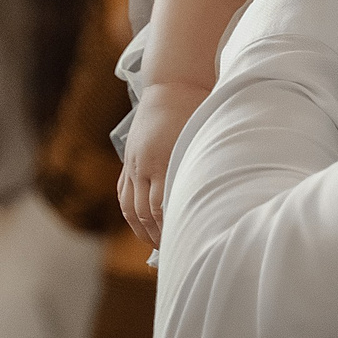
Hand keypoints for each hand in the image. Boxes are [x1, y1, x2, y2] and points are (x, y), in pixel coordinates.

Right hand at [118, 77, 208, 244]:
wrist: (172, 85)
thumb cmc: (196, 111)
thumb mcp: (204, 141)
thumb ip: (202, 171)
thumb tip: (213, 204)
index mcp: (163, 159)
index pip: (162, 207)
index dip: (171, 229)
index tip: (186, 243)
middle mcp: (143, 164)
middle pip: (144, 212)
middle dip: (158, 236)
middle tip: (175, 252)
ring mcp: (133, 163)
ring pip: (130, 207)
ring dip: (142, 229)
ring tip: (157, 243)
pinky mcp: (128, 160)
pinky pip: (123, 194)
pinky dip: (130, 213)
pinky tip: (142, 224)